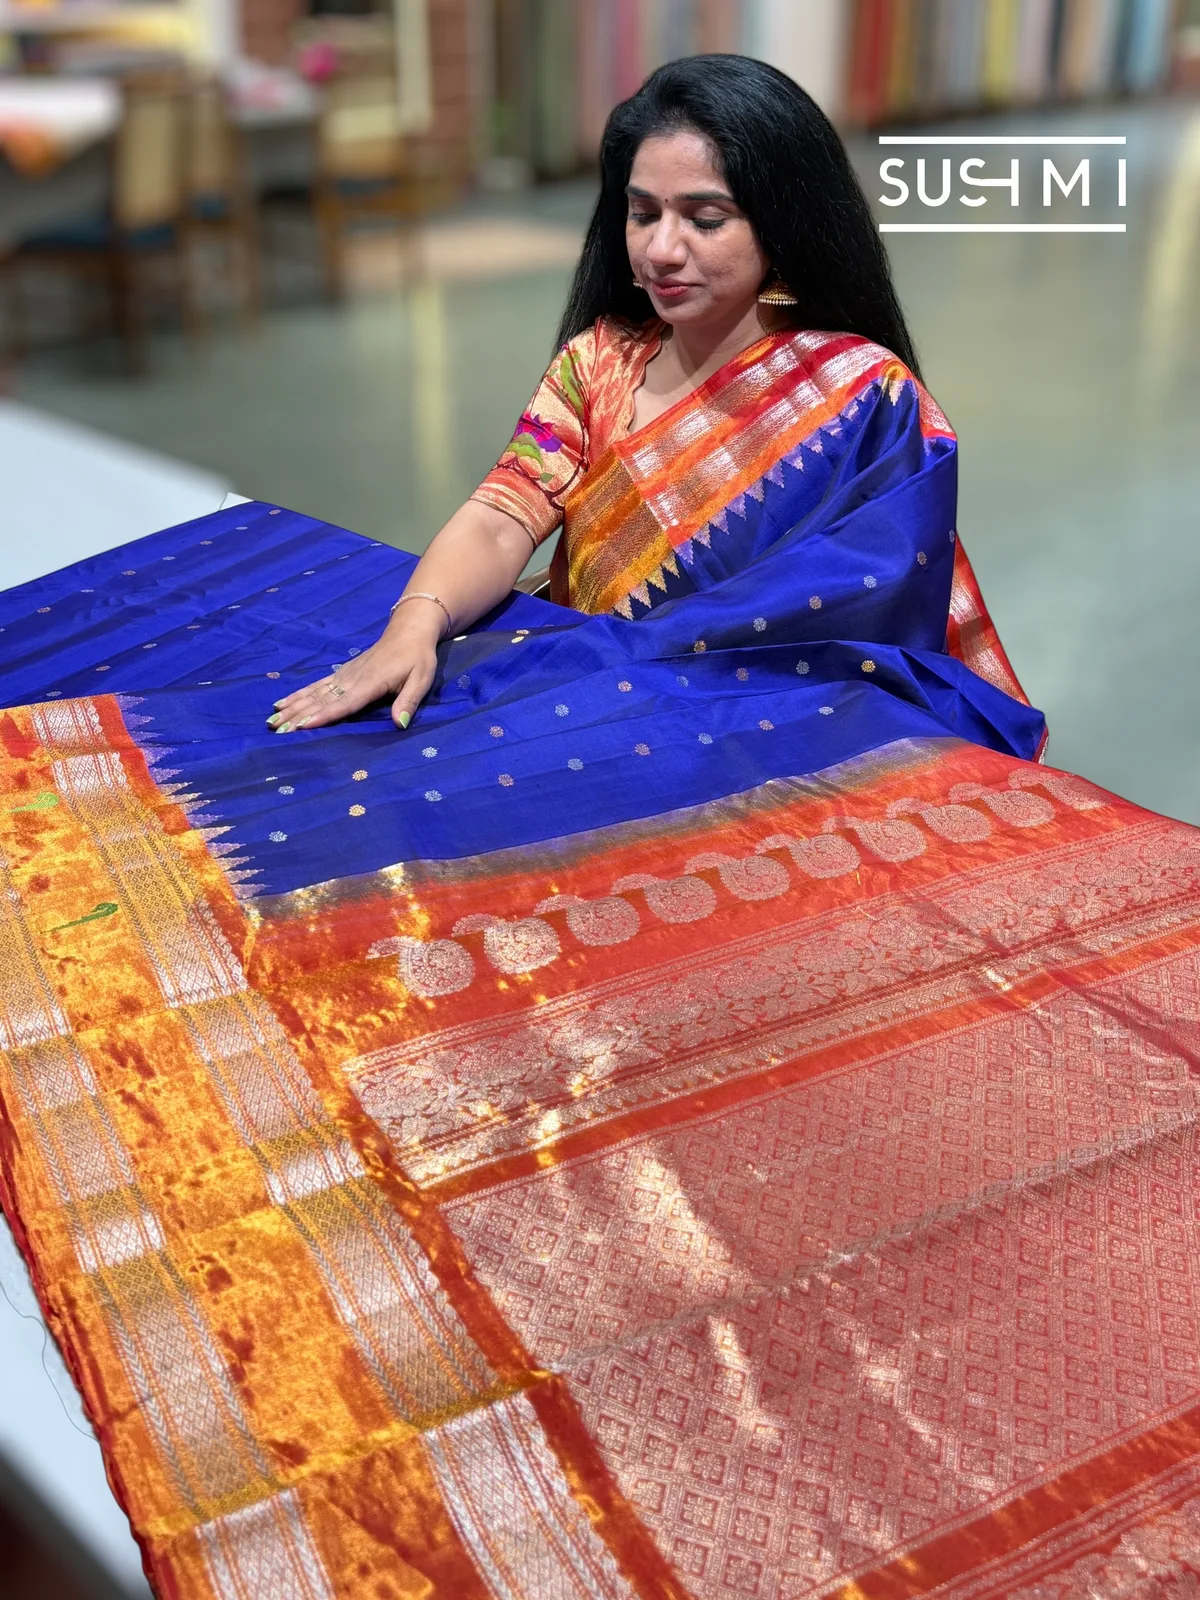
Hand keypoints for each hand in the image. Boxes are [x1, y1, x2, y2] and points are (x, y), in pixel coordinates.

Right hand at [267, 606, 442, 731]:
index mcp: (371, 683)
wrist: (408, 632)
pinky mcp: (342, 673)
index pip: (344, 703)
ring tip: (273, 720)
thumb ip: (408, 700)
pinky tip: (283, 703)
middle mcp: (352, 679)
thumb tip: (400, 723)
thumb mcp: (421, 679)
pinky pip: (316, 685)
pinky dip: (299, 694)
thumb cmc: (418, 658)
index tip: (303, 725)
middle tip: (276, 728)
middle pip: (322, 700)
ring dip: (292, 707)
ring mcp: (344, 675)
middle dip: (298, 714)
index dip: (324, 715)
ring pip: (314, 693)